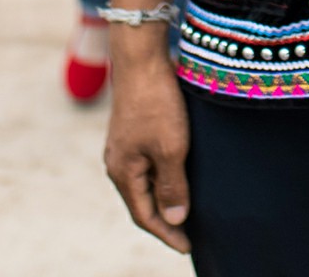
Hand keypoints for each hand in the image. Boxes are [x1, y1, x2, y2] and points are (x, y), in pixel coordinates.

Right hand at [100, 56, 192, 252]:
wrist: (142, 60)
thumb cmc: (157, 104)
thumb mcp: (171, 148)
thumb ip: (172, 186)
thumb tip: (174, 220)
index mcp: (122, 172)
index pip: (145, 216)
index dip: (167, 235)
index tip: (189, 248)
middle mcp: (118, 163)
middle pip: (142, 204)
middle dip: (165, 223)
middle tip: (190, 238)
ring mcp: (124, 148)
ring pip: (145, 185)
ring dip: (164, 201)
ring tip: (187, 215)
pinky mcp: (134, 133)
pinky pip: (147, 168)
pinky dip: (163, 181)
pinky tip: (178, 180)